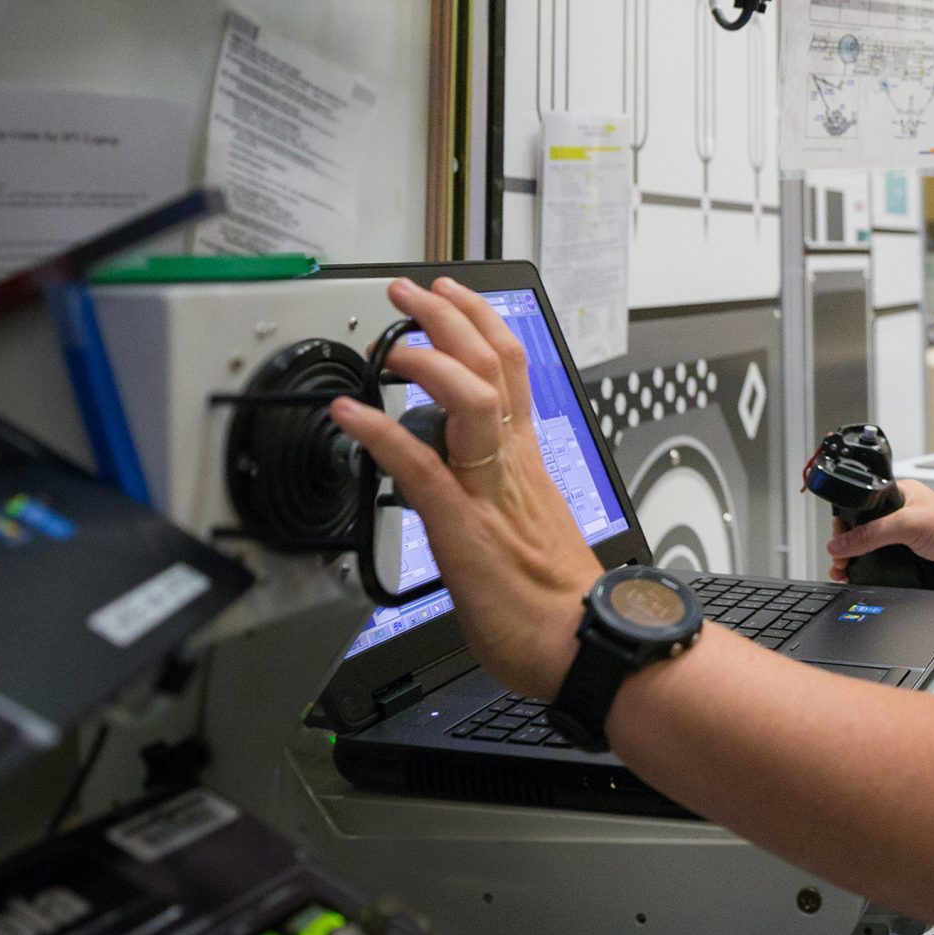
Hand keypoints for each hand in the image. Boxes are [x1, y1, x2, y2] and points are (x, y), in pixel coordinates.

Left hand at [330, 277, 602, 701]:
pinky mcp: (464, 527)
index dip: (480, 324)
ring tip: (392, 338)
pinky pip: (419, 467)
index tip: (453, 296)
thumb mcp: (532, 526)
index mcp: (526, 460)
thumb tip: (474, 484)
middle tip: (411, 291)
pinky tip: (350, 415)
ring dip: (428, 358)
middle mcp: (511, 462)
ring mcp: (488, 490)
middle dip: (450, 317)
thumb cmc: (557, 601)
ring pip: (471, 399)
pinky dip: (381, 434)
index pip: (512, 368)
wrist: (583, 644)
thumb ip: (502, 493)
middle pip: (492, 365)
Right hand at [827, 476, 933, 585]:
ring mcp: (908, 538)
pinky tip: (864, 579)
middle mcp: (903, 514)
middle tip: (838, 560)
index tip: (835, 538)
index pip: (862, 505)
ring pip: (874, 550)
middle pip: (864, 530)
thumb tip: (840, 544)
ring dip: (857, 561)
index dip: (845, 522)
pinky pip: (886, 565)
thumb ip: (870, 534)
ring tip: (844, 572)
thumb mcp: (906, 525)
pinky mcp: (914, 559)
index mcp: (900, 494)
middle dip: (847, 546)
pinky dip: (873, 573)